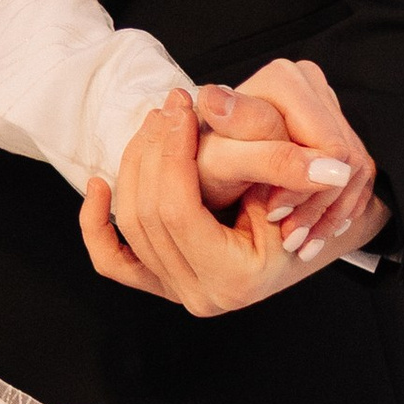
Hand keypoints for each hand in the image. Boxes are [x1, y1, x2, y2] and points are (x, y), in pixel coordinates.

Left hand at [82, 82, 371, 315]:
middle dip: (152, 151)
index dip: (173, 152)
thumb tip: (297, 146)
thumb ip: (277, 158)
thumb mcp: (295, 180)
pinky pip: (113, 260)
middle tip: (168, 108)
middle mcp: (200, 295)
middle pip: (147, 215)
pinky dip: (96, 224)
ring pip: (129, 225)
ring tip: (153, 125)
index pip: (177, 209)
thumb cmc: (306, 206)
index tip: (181, 108)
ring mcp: (176, 292)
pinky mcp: (160, 283)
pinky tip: (98, 185)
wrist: (307, 231)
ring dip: (133, 168)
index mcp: (234, 278)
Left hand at [203, 60, 388, 264]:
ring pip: (355, 170)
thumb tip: (329, 166)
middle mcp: (310, 83)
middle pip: (346, 157)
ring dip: (327, 214)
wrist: (201, 171)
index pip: (329, 146)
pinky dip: (335, 211)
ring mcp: (327, 105)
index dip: (306, 187)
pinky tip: (311, 230)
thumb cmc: (203, 165)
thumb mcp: (225, 163)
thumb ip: (272, 159)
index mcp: (284, 79)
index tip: (276, 215)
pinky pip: (357, 176)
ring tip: (297, 239)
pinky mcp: (337, 129)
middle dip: (317, 203)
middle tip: (289, 237)